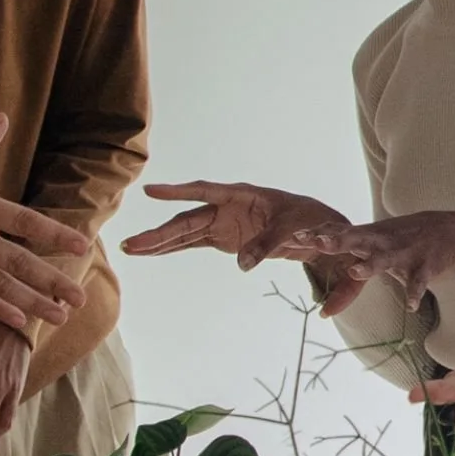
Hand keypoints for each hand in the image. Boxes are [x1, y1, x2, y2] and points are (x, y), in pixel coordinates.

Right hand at [0, 116, 87, 336]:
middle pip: (18, 262)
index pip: (23, 221)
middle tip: (81, 298)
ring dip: (33, 302)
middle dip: (52, 281)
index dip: (54, 234)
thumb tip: (2, 119)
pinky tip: (19, 320)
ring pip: (1, 285)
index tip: (81, 246)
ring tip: (61, 316)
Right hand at [122, 181, 351, 269]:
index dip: (178, 192)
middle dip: (158, 232)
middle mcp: (227, 208)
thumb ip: (267, 243)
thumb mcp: (293, 229)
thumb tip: (241, 263)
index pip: (205, 191)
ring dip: (159, 243)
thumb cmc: (310, 220)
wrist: (324, 231)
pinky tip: (153, 254)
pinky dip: (174, 250)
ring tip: (131, 250)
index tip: (151, 191)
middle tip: (130, 244)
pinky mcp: (225, 240)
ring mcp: (224, 224)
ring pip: (185, 233)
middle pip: (187, 219)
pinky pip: (194, 244)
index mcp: (242, 195)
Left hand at [270, 209, 454, 319]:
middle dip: (335, 241)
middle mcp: (382, 242)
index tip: (292, 236)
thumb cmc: (405, 236)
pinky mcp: (424, 267)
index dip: (315, 235)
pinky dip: (414, 293)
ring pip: (383, 260)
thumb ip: (348, 239)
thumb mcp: (375, 235)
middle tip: (316, 242)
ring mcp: (403, 254)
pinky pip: (417, 283)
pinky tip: (410, 306)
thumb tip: (314, 241)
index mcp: (369, 235)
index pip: (337, 233)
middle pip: (354, 240)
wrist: (451, 232)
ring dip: (369, 265)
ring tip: (354, 271)